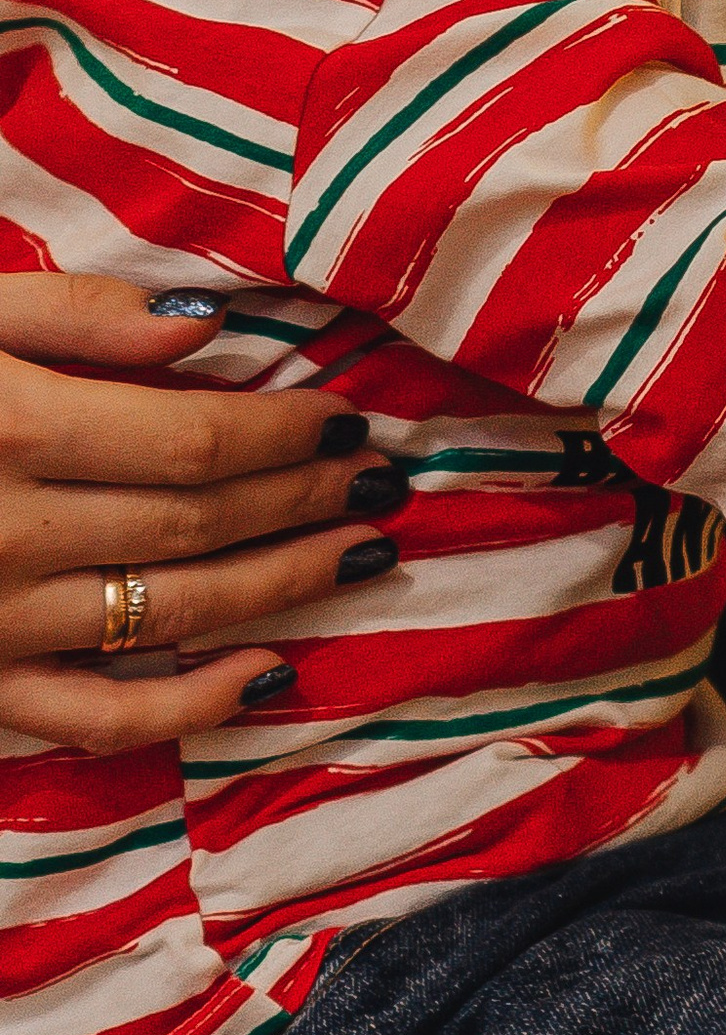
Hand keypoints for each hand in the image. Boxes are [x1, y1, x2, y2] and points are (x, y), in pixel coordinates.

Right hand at [0, 274, 402, 750]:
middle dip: (304, 502)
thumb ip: (76, 316)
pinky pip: (99, 718)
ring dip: (284, 588)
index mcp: (5, 424)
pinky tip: (270, 674)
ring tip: (360, 554)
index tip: (347, 415)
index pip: (195, 436)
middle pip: (200, 524)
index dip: (288, 430)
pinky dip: (193, 706)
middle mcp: (5, 532)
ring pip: (172, 615)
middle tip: (379, 481)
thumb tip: (211, 323)